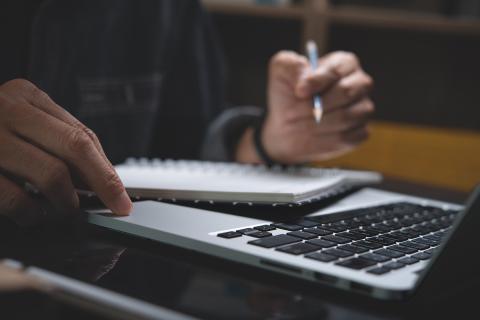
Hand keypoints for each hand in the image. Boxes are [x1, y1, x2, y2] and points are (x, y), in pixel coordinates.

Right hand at [0, 79, 131, 225]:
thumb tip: (101, 177)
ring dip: (66, 202)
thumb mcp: (22, 121)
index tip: (121, 195)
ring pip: (51, 175)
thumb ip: (56, 140)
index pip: (82, 135)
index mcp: (27, 96)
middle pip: (75, 148)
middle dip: (103, 184)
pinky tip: (34, 214)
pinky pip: (15, 197)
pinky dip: (32, 212)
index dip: (107, 170)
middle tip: (114, 207)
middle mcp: (7, 109)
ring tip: (66, 211)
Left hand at [261, 50, 373, 163]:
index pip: (337, 70)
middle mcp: (360, 84)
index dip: (317, 81)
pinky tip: (311, 135)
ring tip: (298, 123)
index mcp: (344, 63)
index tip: (299, 92)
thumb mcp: (281, 70)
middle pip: (346, 92)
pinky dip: (324, 138)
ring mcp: (363, 109)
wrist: (285, 125)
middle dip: (315, 105)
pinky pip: (347, 137)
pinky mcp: (360, 132)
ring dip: (316, 123)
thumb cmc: (287, 93)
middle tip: (293, 112)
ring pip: (346, 117)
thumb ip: (292, 65)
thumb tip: (304, 79)